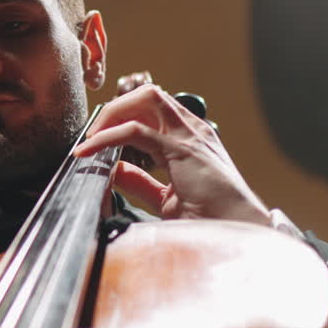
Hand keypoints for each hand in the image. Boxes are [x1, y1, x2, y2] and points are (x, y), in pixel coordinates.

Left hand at [73, 82, 272, 224]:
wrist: (239, 232)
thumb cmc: (212, 220)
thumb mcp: (166, 198)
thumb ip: (141, 181)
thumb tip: (115, 171)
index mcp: (192, 139)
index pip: (154, 109)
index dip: (124, 117)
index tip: (98, 138)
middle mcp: (193, 130)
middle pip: (149, 95)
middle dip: (116, 108)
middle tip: (91, 135)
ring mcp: (190, 135)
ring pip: (144, 99)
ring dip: (112, 114)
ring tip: (90, 138)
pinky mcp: (181, 148)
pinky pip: (135, 130)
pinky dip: (106, 137)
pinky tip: (89, 150)